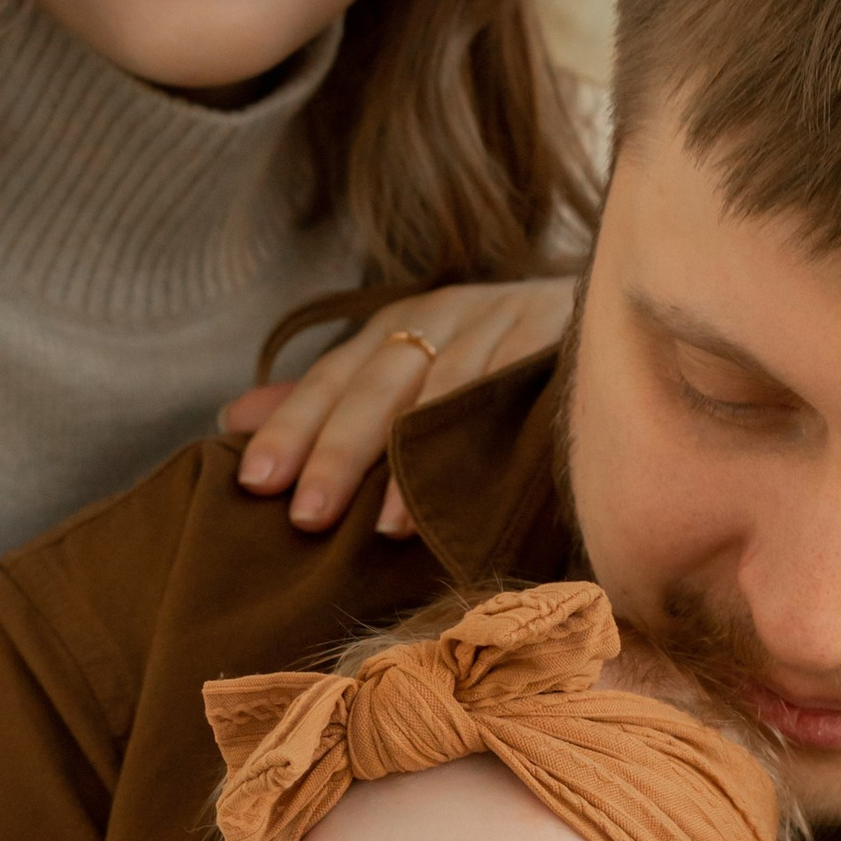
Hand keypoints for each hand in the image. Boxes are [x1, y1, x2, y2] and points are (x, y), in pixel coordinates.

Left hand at [222, 277, 576, 535]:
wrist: (610, 311)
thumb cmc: (493, 359)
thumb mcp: (407, 368)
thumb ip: (327, 397)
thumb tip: (231, 416)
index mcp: (401, 324)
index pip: (333, 376)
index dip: (292, 426)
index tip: (253, 481)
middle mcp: (444, 318)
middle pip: (376, 385)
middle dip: (337, 451)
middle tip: (304, 515)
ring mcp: (499, 327)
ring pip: (437, 396)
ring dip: (406, 464)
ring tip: (377, 528)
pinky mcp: (549, 344)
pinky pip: (504, 399)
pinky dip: (474, 448)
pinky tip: (456, 495)